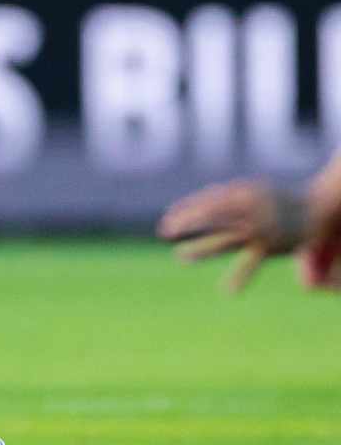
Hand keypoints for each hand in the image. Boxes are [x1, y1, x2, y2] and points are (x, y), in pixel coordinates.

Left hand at [157, 180, 306, 291]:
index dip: (185, 209)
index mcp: (241, 193)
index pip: (207, 201)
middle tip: (164, 232)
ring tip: (179, 257)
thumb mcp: (251, 191)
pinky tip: (228, 291)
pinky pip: (251, 263)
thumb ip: (226, 200)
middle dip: (187, 223)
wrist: (318, 208)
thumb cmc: (278, 199)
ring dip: (201, 249)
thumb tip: (196, 207)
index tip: (166, 219)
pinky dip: (240, 277)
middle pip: (211, 217)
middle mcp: (248, 210)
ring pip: (225, 239)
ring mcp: (258, 229)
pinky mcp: (270, 246)